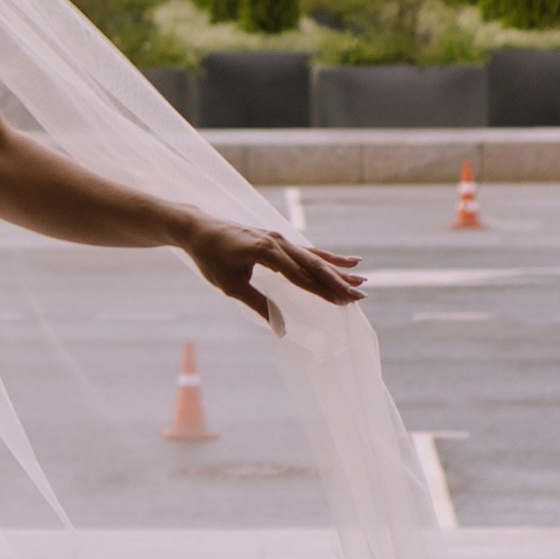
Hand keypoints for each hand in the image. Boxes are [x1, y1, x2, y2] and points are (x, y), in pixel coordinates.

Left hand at [182, 217, 364, 327]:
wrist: (197, 228)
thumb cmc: (210, 258)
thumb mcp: (231, 286)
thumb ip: (259, 305)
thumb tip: (281, 329)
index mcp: (267, 252)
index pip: (301, 276)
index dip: (324, 291)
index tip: (344, 302)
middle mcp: (277, 242)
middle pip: (313, 264)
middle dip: (338, 280)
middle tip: (361, 295)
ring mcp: (277, 238)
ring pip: (312, 256)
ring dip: (336, 268)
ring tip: (361, 276)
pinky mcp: (275, 239)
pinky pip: (304, 250)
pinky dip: (323, 256)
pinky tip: (340, 261)